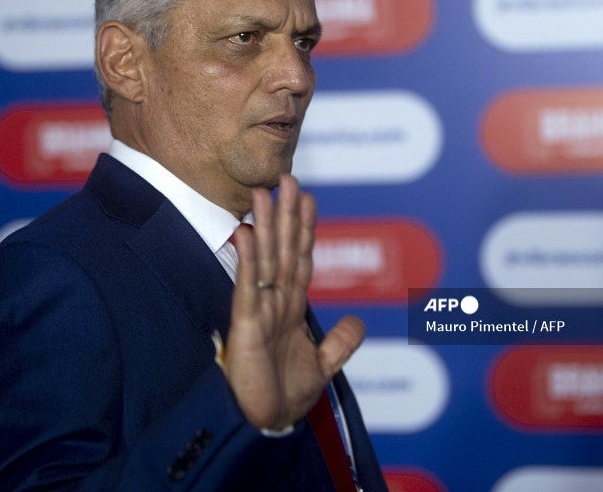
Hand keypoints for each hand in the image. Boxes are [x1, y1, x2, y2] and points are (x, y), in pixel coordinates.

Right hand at [223, 174, 365, 430]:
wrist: (264, 424)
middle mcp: (274, 303)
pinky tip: (245, 234)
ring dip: (265, 226)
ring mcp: (258, 311)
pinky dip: (247, 260)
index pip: (301, 259)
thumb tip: (358, 321)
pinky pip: (247, 286)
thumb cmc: (285, 395)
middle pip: (283, 250)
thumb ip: (340, 343)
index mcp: (291, 309)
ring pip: (264, 259)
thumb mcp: (322, 366)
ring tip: (264, 194)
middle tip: (288, 178)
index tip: (308, 198)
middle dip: (286, 215)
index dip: (306, 229)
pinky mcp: (245, 325)